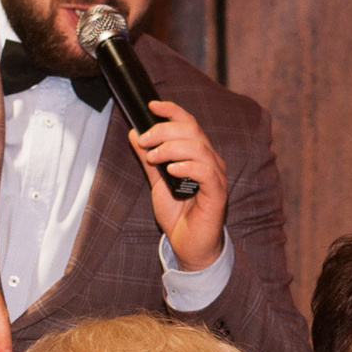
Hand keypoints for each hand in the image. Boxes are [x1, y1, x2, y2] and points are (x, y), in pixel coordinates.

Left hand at [130, 99, 228, 270]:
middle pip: (192, 131)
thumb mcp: (156, 182)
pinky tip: (171, 170)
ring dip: (171, 148)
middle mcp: (210, 161)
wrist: (187, 245)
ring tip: (153, 158)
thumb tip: (134, 134)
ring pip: (198, 148)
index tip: (151, 106)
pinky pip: (206, 172)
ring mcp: (216, 177)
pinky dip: (187, 166)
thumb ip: (148, 159)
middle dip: (164, 130)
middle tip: (144, 141)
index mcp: (197, 154)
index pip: (189, 123)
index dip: (171, 111)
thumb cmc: (178, 214)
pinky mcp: (217, 194)